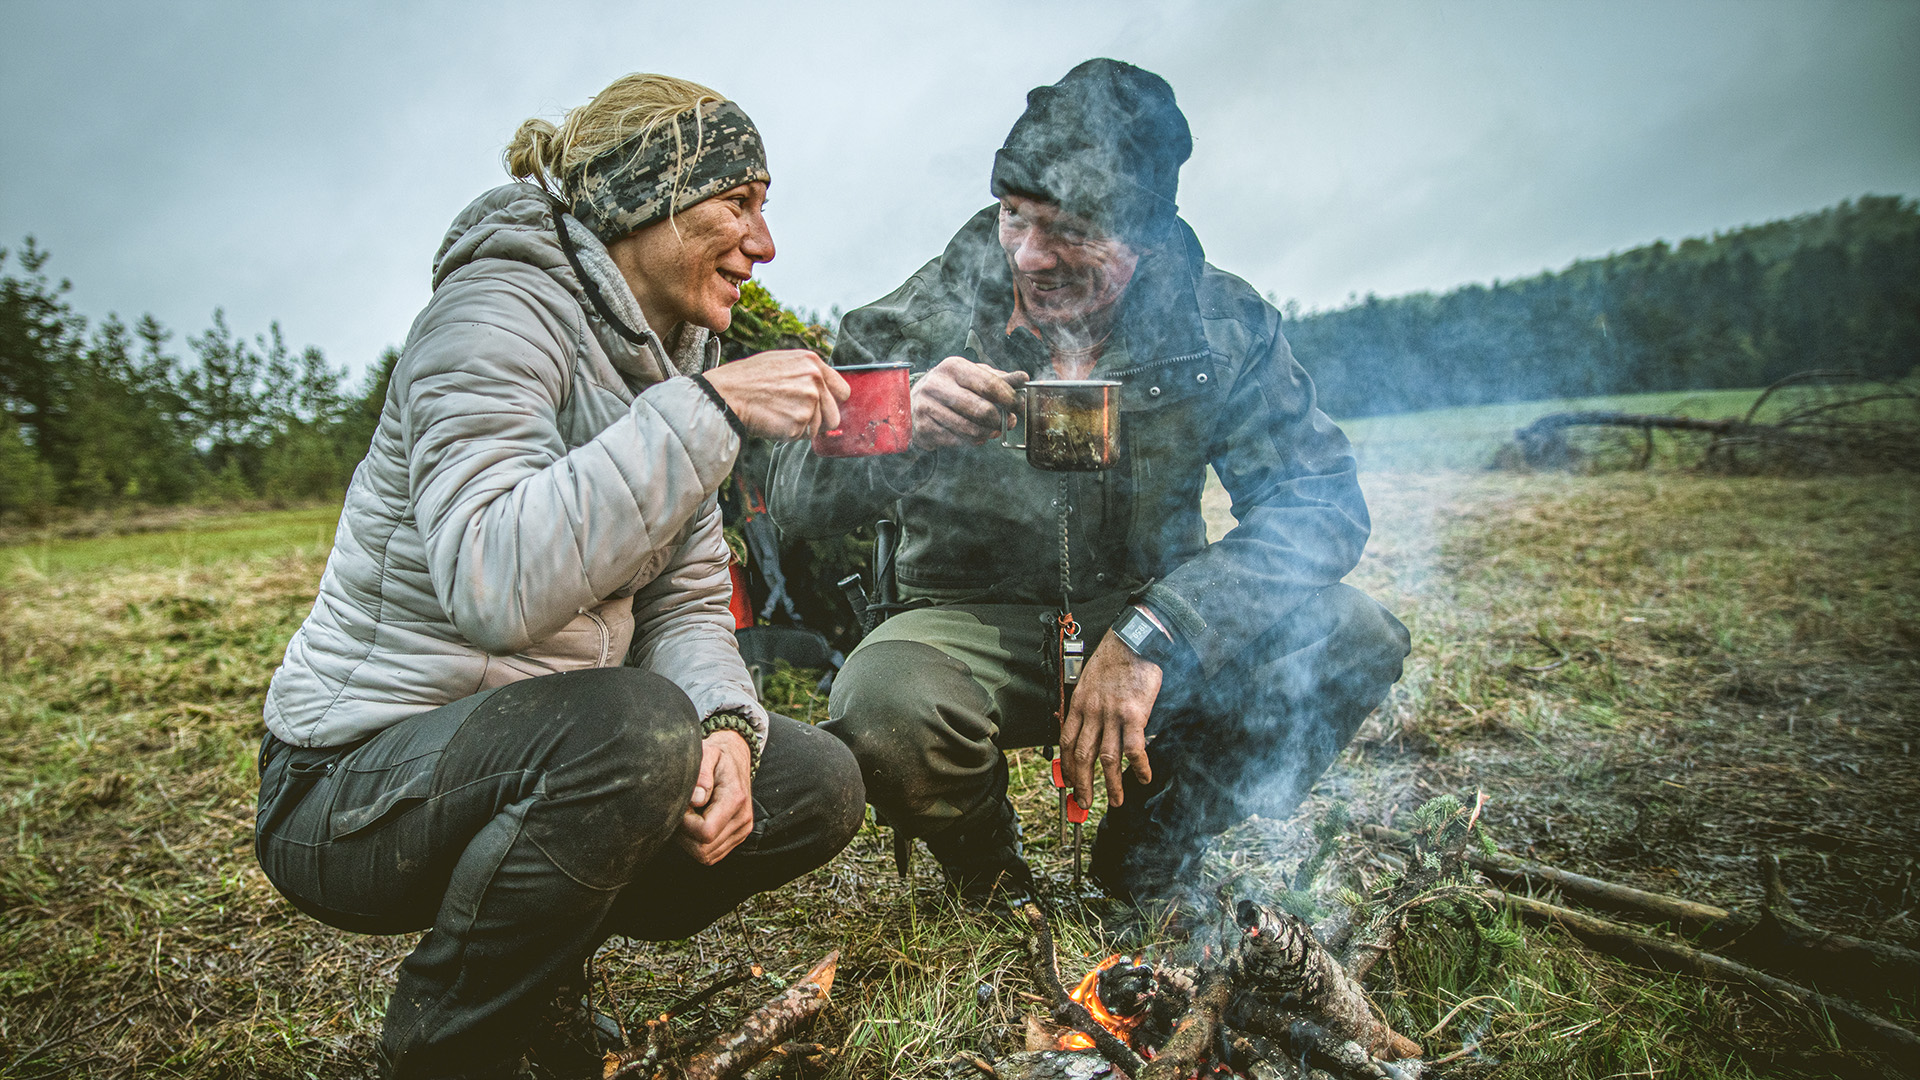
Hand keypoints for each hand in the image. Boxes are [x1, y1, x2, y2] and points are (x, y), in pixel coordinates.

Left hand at [678, 729, 754, 863]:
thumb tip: (695, 799)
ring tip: (690, 815)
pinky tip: (696, 823)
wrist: (736, 759)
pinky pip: (711, 855)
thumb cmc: (717, 756)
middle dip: (685, 834)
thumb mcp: (707, 753)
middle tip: (683, 810)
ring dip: (690, 840)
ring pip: (706, 856)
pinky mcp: (738, 836)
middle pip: (703, 849)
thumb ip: (701, 773)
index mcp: (735, 799)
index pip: (705, 832)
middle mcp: (743, 819)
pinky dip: (698, 844)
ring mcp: (742, 830)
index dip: (685, 824)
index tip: (682, 805)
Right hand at [703, 350, 849, 440]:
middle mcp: (815, 381)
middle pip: (834, 416)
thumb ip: (808, 374)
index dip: (833, 403)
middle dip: (819, 421)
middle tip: (795, 416)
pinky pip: (800, 437)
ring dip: (801, 427)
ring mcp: (808, 403)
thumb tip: (825, 392)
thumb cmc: (749, 378)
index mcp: (813, 363)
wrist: (727, 394)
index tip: (823, 408)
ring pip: (817, 429)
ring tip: (778, 413)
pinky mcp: (798, 423)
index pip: (843, 391)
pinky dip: (788, 434)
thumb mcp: (782, 362)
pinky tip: (772, 420)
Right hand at [911, 356, 1028, 449]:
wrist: (912, 402)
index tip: (1019, 406)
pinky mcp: (924, 429)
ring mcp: (927, 408)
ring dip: (988, 433)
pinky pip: (958, 441)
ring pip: (971, 429)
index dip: (1009, 398)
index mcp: (953, 367)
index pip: (989, 384)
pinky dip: (972, 441)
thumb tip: (1024, 378)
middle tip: (1009, 422)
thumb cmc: (950, 388)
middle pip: (981, 410)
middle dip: (1000, 420)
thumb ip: (998, 379)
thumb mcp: (972, 376)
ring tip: (993, 430)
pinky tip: (974, 435)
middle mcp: (937, 385)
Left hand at [1058, 632, 1160, 809]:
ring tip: (1115, 800)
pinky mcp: (1134, 715)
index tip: (1070, 784)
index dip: (1067, 768)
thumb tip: (1076, 724)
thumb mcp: (1087, 681)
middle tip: (1084, 803)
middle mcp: (1092, 713)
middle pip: (1083, 757)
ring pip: (1107, 759)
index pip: (1067, 743)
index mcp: (1078, 705)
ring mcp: (1112, 715)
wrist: (1132, 642)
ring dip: (1111, 784)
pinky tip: (1143, 777)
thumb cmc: (1112, 660)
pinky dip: (1139, 766)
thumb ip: (1084, 705)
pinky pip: (1134, 748)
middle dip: (1083, 785)